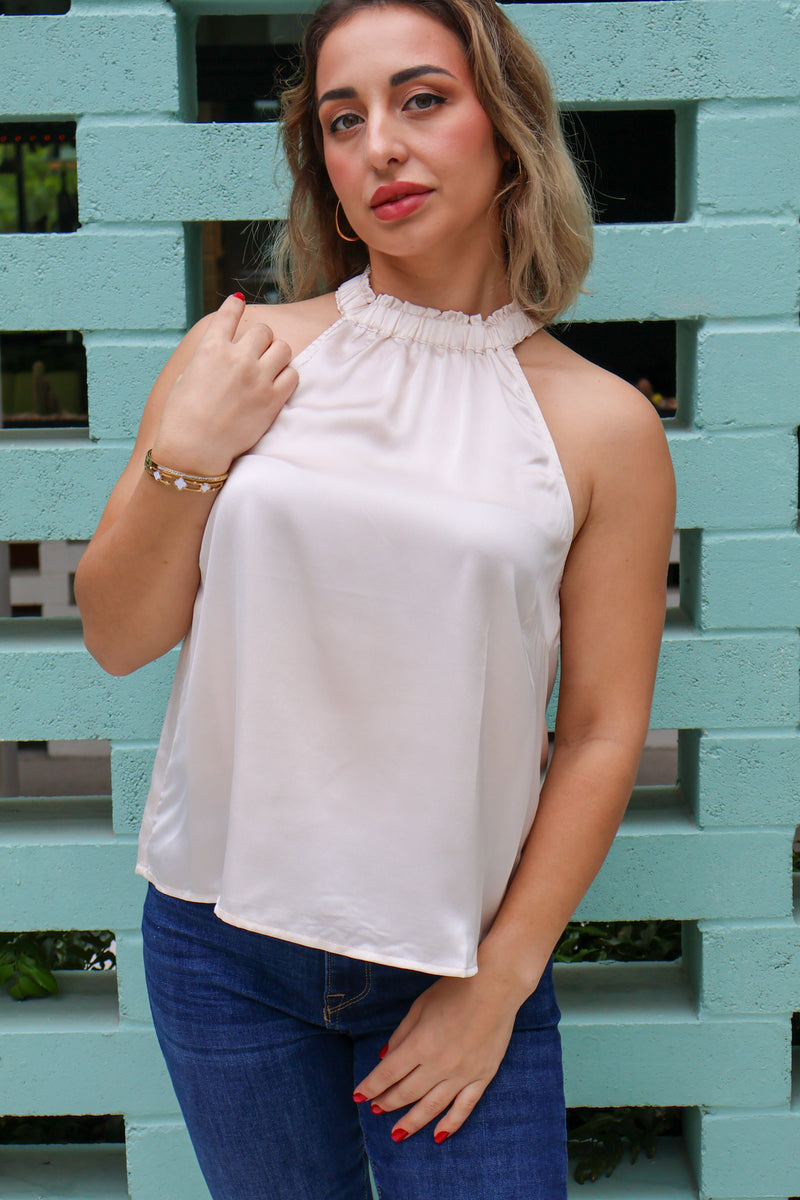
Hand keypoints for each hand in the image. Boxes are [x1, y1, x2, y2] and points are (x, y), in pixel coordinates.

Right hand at [152, 294, 298, 476]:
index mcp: (211, 348)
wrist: (194, 449)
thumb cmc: (182, 417)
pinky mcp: (272, 399)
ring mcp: (257, 378)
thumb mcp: (187, 376)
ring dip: (276, 355)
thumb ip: (207, 358)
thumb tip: (221, 349)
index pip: (229, 314)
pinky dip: (286, 377)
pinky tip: (276, 384)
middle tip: (255, 351)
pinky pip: (292, 375)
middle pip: (263, 331)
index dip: (234, 306)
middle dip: (260, 339)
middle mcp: (237, 358)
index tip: (238, 303)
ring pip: (282, 348)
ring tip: (268, 367)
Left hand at [353, 972, 522, 1143]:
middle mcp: (439, 1065)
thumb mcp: (420, 1006)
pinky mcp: (482, 1077)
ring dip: (412, 1122)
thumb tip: (385, 1057)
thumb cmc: (455, 990)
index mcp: (420, 1044)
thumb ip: (401, 1034)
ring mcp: (462, 1074)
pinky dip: (450, 1124)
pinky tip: (437, 1136)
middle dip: (387, 1103)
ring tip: (397, 1133)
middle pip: (407, 1092)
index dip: (371, 1086)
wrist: (496, 987)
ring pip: (432, 1107)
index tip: (359, 1095)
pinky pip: (464, 1107)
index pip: (388, 1073)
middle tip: (375, 1109)